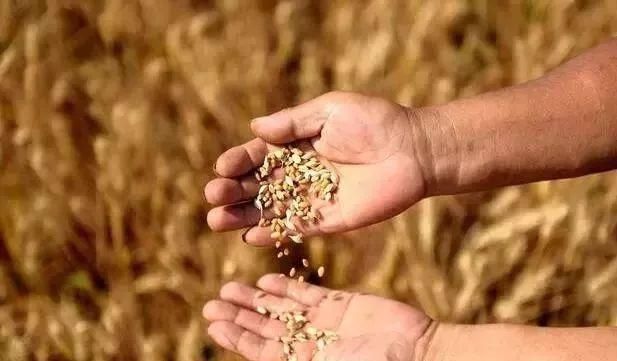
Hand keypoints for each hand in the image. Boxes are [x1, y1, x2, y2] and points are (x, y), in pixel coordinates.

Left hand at [203, 275, 432, 360]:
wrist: (417, 351)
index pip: (261, 351)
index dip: (236, 337)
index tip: (213, 323)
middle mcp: (310, 344)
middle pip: (265, 328)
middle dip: (239, 315)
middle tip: (212, 301)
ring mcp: (325, 323)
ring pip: (281, 309)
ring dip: (255, 299)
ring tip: (230, 287)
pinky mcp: (341, 304)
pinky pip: (307, 293)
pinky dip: (287, 288)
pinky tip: (267, 279)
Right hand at [205, 91, 427, 244]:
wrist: (414, 149)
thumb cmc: (375, 121)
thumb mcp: (330, 110)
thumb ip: (293, 122)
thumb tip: (254, 127)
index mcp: (297, 145)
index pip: (258, 155)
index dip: (238, 161)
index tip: (222, 167)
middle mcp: (301, 173)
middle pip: (258, 185)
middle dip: (232, 191)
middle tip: (212, 198)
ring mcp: (314, 198)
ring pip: (271, 210)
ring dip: (244, 216)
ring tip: (216, 222)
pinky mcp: (330, 220)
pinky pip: (297, 228)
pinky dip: (275, 233)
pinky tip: (251, 237)